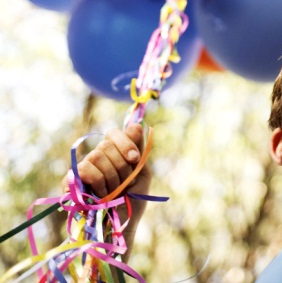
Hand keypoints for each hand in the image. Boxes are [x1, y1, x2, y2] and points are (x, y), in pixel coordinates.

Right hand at [62, 123, 151, 259]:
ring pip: (96, 155)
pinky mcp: (70, 182)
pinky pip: (83, 169)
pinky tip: (100, 196)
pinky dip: (97, 183)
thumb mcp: (142, 173)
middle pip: (107, 144)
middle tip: (124, 183)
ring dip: (110, 177)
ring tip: (112, 192)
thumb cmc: (132, 200)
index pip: (115, 132)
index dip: (125, 143)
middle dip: (121, 167)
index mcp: (114, 152)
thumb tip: (136, 124)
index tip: (134, 159)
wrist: (120, 227)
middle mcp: (98, 157)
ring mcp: (83, 168)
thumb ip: (138, 149)